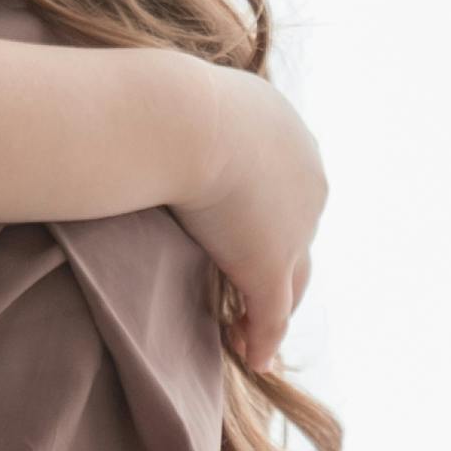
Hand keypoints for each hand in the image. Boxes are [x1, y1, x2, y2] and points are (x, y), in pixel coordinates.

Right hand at [180, 64, 325, 372]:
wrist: (179, 121)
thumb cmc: (163, 101)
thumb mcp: (180, 95)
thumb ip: (179, 113)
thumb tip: (142, 113)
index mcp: (288, 134)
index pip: (287, 184)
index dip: (268, 211)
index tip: (242, 230)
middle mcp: (307, 178)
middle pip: (299, 232)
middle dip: (280, 259)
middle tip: (254, 284)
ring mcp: (294, 226)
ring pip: (293, 278)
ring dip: (272, 304)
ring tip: (247, 327)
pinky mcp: (270, 264)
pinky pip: (272, 313)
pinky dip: (262, 337)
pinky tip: (249, 356)